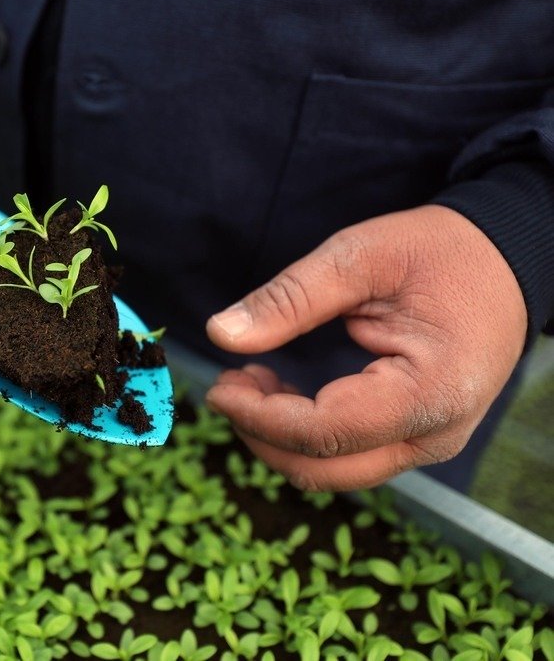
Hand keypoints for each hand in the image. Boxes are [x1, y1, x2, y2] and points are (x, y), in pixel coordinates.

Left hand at [204, 205, 526, 490]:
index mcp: (430, 392)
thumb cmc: (440, 252)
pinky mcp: (416, 436)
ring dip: (279, 436)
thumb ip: (290, 299)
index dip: (260, 417)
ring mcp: (428, 442)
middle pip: (324, 469)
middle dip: (261, 434)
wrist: (505, 260)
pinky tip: (279, 389)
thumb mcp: (361, 256)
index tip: (219, 386)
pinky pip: (348, 455)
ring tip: (251, 379)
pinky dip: (303, 433)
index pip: (325, 432)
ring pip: (333, 471)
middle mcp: (435, 435)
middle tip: (227, 384)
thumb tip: (221, 333)